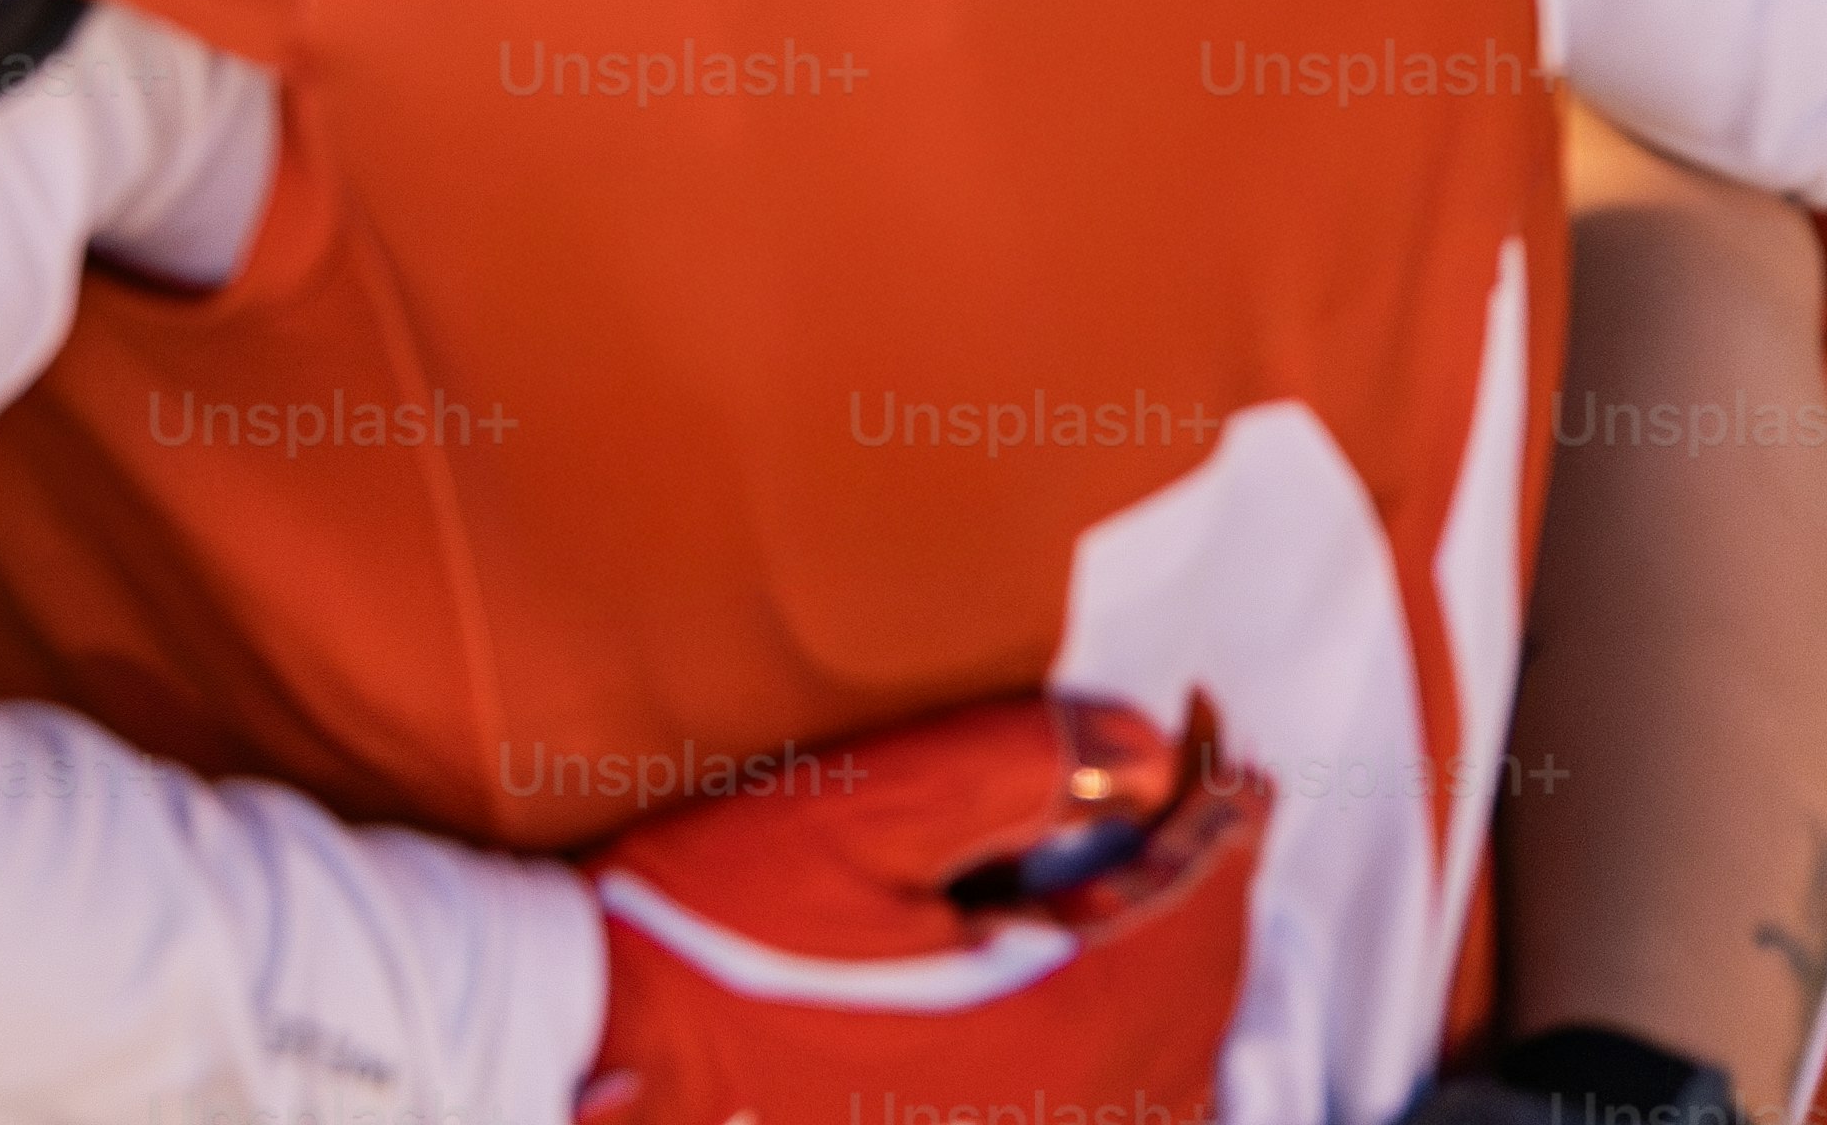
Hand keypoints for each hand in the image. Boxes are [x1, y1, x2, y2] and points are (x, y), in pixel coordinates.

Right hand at [578, 693, 1256, 1124]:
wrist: (601, 1055)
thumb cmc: (711, 937)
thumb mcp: (852, 814)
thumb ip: (1010, 768)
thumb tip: (1143, 748)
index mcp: (1058, 1026)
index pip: (1197, 910)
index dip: (1224, 814)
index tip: (1223, 739)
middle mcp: (1070, 1113)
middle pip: (1201, 996)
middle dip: (1211, 889)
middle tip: (1206, 796)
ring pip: (1171, 1070)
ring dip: (1180, 977)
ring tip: (1162, 889)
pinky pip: (1113, 1114)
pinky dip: (1135, 1056)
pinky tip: (1104, 1010)